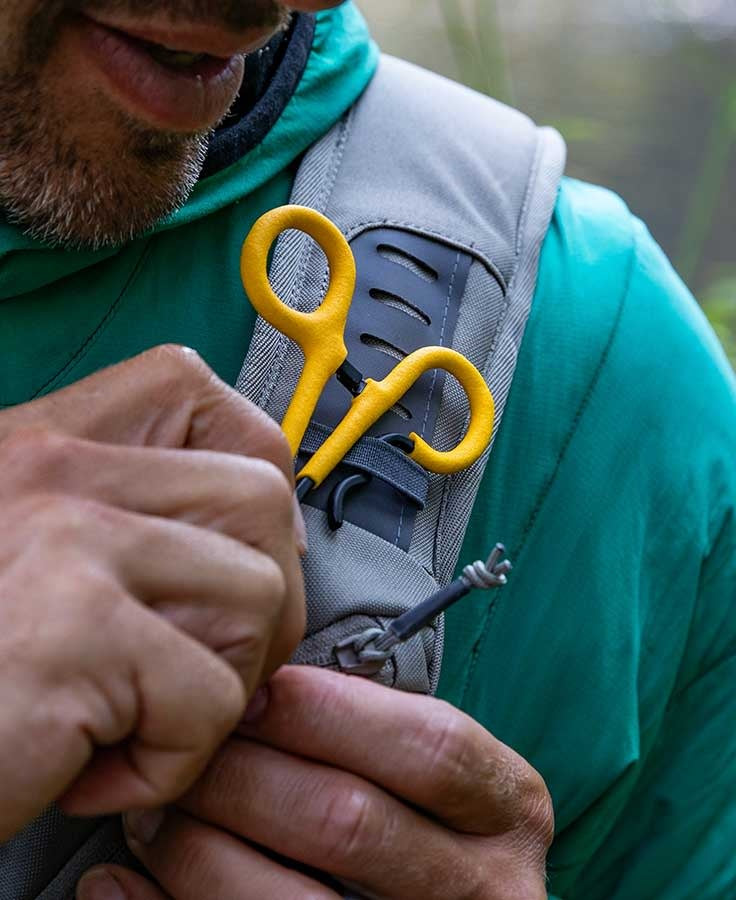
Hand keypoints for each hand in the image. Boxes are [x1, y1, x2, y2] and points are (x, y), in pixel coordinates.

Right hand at [0, 346, 305, 839]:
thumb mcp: (28, 549)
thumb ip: (126, 518)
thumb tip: (270, 545)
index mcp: (47, 443)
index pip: (207, 404)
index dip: (251, 496)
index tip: (230, 564)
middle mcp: (55, 471)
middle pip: (259, 499)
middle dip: (264, 601)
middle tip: (195, 672)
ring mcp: (68, 540)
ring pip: (258, 594)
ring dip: (218, 687)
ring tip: (130, 724)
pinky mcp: (78, 632)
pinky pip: (212, 698)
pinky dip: (171, 762)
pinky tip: (90, 768)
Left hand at [80, 667, 553, 899]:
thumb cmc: (427, 821)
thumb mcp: (438, 773)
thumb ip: (380, 734)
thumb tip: (258, 691)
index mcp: (509, 806)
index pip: (426, 745)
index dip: (328, 713)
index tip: (254, 691)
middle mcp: (489, 886)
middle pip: (347, 821)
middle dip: (244, 778)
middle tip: (184, 751)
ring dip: (198, 850)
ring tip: (152, 815)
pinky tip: (124, 884)